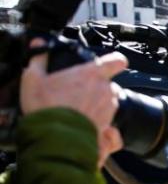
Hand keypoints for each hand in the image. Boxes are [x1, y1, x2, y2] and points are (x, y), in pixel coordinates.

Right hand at [20, 38, 126, 166]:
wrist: (55, 138)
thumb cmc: (46, 107)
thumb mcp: (33, 79)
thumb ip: (39, 59)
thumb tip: (38, 44)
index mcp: (91, 74)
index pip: (116, 60)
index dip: (114, 61)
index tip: (108, 64)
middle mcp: (106, 89)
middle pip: (108, 83)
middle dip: (96, 87)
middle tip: (78, 93)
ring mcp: (110, 107)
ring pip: (109, 100)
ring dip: (98, 103)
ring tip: (77, 109)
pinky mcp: (109, 124)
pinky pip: (108, 118)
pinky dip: (99, 120)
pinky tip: (83, 121)